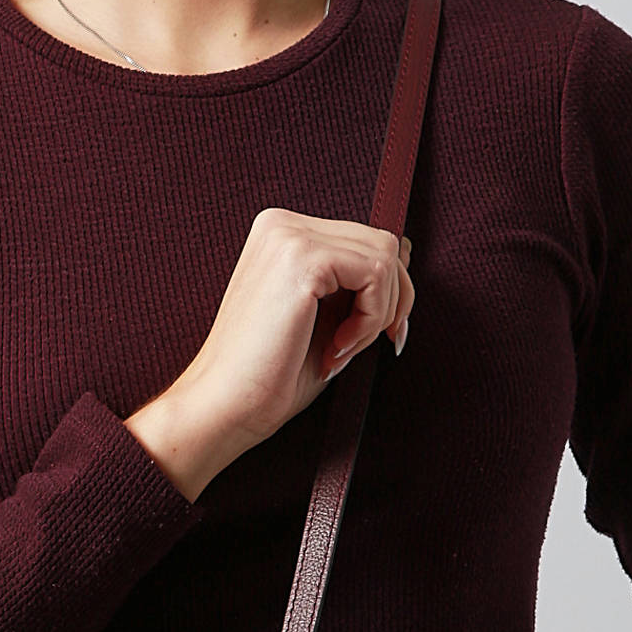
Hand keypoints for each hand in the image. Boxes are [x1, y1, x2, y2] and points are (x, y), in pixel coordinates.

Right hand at [125, 209, 413, 499]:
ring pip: (385, 256)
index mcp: (282, 234)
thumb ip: (360, 284)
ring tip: (340, 350)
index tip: (378, 337)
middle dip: (389, 302)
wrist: (224, 408)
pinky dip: (371, 319)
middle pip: (382, 243)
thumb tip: (408, 252)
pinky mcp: (303, 259)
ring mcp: (290, 236)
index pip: (365, 242)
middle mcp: (283, 223)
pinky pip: (376, 274)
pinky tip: (337, 348)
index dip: (385, 293)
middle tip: (356, 348)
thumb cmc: (268, 376)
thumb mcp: (327, 319)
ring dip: (377, 314)